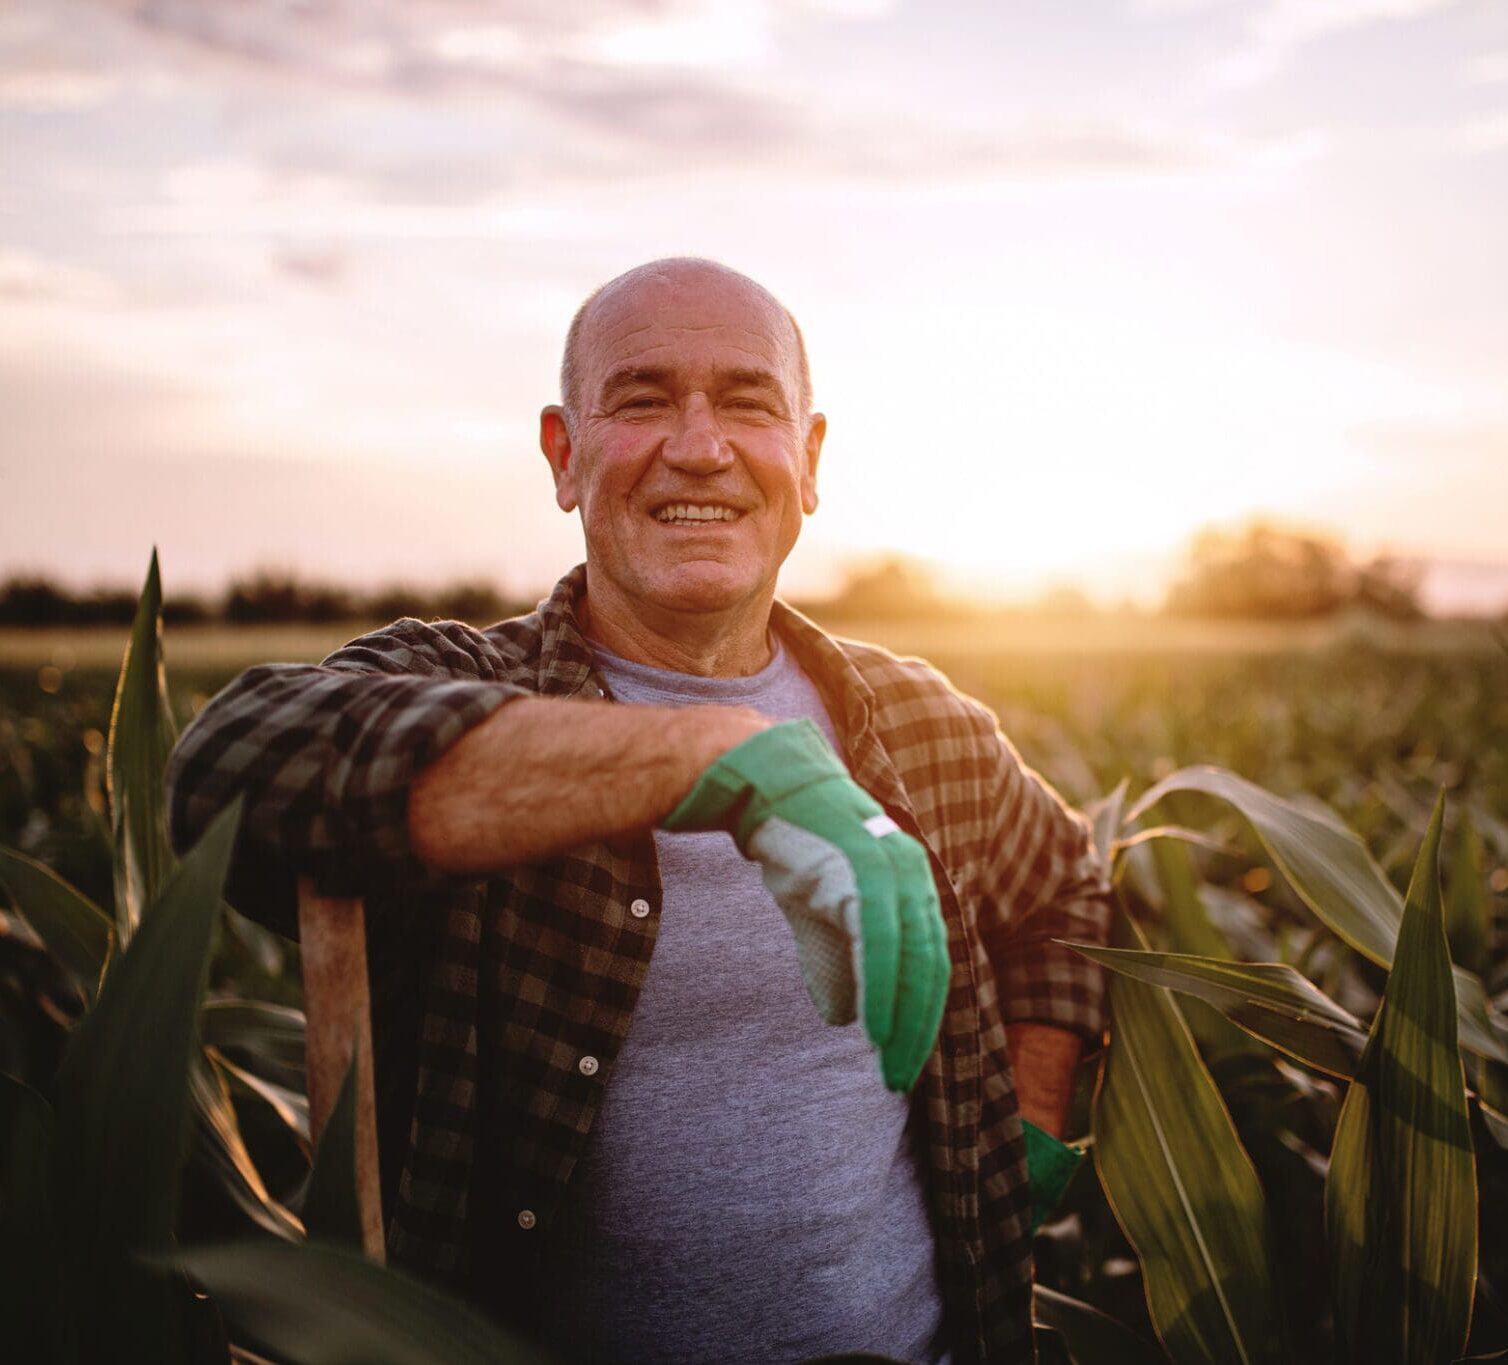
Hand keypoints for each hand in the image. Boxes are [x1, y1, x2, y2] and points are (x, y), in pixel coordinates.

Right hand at [663, 719, 949, 1091]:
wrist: (763, 785)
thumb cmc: (794, 844)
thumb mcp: (819, 912)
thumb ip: (836, 961)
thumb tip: (844, 1018)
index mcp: (911, 883)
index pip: (930, 962)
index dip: (921, 1014)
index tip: (904, 1058)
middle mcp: (913, 875)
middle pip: (931, 968)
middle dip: (919, 1028)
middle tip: (899, 1076)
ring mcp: (892, 869)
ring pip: (912, 960)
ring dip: (904, 1019)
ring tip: (889, 1063)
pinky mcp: (863, 868)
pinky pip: (881, 941)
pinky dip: (882, 987)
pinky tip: (874, 1026)